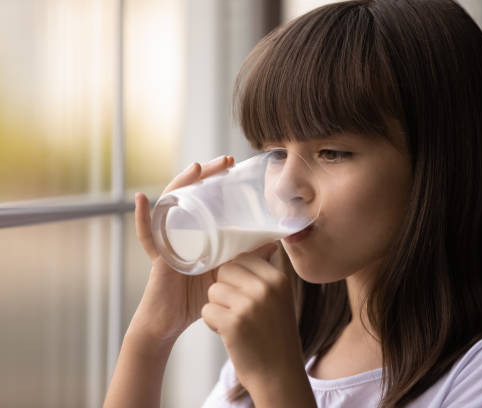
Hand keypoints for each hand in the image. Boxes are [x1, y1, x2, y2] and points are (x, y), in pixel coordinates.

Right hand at [128, 155, 234, 345]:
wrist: (171, 323)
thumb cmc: (196, 297)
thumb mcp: (226, 274)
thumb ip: (245, 258)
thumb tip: (272, 244)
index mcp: (197, 233)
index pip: (204, 197)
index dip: (215, 179)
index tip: (231, 164)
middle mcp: (180, 231)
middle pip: (189, 195)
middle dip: (205, 175)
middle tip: (224, 160)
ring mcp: (167, 242)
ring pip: (171, 206)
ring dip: (181, 185)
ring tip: (195, 168)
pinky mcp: (158, 257)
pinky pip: (146, 236)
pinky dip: (142, 218)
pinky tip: (142, 199)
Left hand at [201, 243, 304, 391]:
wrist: (278, 374)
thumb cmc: (276, 336)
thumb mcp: (281, 299)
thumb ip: (267, 274)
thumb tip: (265, 244)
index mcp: (278, 279)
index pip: (243, 257)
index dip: (235, 274)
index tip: (241, 292)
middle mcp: (265, 288)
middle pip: (225, 270)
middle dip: (224, 289)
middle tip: (236, 309)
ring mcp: (249, 305)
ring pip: (213, 290)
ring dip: (217, 307)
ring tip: (234, 323)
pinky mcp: (232, 323)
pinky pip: (207, 310)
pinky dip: (212, 323)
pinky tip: (229, 334)